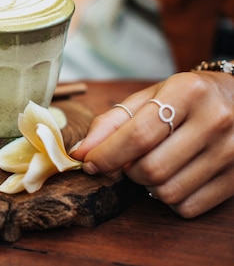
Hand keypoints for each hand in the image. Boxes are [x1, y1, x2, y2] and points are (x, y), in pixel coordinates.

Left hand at [71, 71, 233, 217]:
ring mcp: (232, 151)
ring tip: (152, 165)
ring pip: (168, 192)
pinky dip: (170, 199)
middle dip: (127, 171)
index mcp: (188, 92)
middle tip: (127, 160)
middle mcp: (215, 120)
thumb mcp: (149, 96)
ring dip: (147, 186)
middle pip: (151, 168)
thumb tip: (80, 152)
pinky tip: (174, 177)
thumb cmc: (186, 99)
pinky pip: (189, 206)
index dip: (106, 155)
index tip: (88, 163)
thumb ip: (111, 122)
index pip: (138, 135)